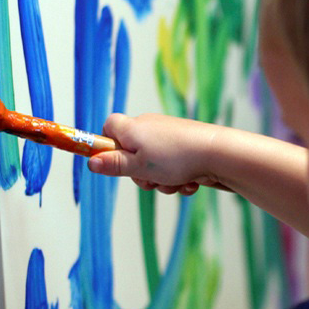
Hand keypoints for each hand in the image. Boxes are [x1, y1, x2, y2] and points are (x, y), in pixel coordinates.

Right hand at [88, 113, 226, 195]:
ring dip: (163, 181)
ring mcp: (169, 137)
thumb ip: (113, 165)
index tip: (115, 160)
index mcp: (133, 127)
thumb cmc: (176, 157)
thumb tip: (90, 162)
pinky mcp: (185, 147)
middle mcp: (150, 128)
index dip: (108, 145)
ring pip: (155, 166)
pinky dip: (179, 178)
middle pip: (132, 154)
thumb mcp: (137, 166)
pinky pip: (174, 167)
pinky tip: (190, 182)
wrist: (218, 153)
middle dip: (141, 175)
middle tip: (150, 180)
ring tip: (175, 182)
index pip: (109, 127)